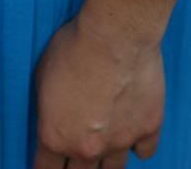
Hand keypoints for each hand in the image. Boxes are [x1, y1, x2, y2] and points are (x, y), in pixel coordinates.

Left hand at [33, 10, 164, 167]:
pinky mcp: (148, 128)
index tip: (50, 164)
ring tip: (104, 149)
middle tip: (78, 154)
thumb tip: (52, 114)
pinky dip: (139, 145)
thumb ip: (48, 107)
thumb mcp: (42, 75)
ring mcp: (120, 142)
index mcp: (55, 137)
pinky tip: (134, 135)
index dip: (47, 167)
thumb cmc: (75, 46)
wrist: (115, 35)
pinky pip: (145, 151)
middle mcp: (87, 148)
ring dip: (106, 163)